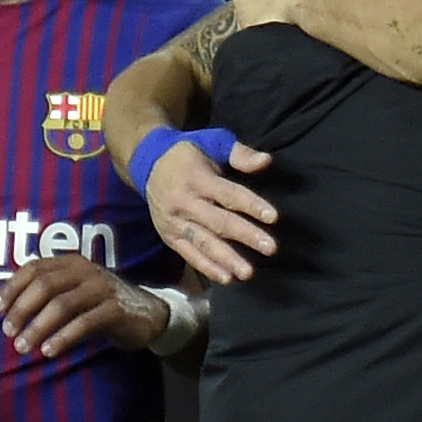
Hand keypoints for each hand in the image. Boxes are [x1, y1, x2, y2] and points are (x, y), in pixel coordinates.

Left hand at [0, 254, 170, 358]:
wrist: (148, 314)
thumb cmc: (102, 304)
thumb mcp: (75, 290)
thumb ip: (49, 291)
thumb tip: (7, 309)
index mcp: (72, 262)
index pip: (34, 268)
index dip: (11, 287)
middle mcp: (87, 271)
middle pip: (44, 286)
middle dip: (21, 310)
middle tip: (9, 332)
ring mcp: (103, 289)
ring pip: (61, 306)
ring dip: (37, 328)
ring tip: (23, 346)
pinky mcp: (115, 310)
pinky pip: (83, 324)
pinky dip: (62, 338)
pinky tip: (49, 351)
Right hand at [149, 138, 277, 281]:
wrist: (147, 162)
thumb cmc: (189, 154)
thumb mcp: (212, 143)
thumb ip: (239, 154)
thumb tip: (266, 161)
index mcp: (196, 177)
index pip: (228, 194)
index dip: (251, 205)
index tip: (273, 217)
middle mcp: (184, 201)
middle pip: (219, 221)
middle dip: (246, 235)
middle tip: (271, 248)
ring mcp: (174, 221)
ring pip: (204, 242)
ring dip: (227, 258)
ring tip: (248, 273)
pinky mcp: (169, 236)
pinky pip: (189, 254)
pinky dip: (207, 267)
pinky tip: (226, 278)